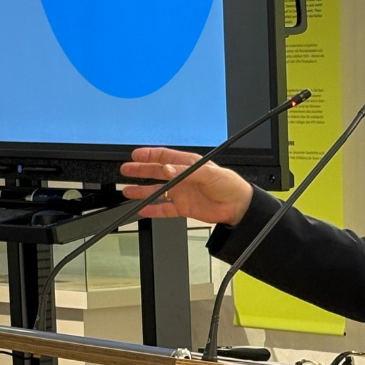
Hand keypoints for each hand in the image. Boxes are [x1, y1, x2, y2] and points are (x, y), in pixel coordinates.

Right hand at [120, 148, 253, 225]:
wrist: (238, 206)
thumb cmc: (229, 185)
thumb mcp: (208, 173)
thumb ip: (185, 171)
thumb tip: (166, 168)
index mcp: (188, 165)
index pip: (165, 157)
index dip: (149, 155)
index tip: (135, 155)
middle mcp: (183, 178)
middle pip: (157, 172)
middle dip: (141, 170)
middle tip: (126, 170)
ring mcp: (182, 193)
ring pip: (158, 191)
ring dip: (143, 190)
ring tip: (128, 191)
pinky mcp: (184, 208)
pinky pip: (165, 209)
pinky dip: (154, 209)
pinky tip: (143, 209)